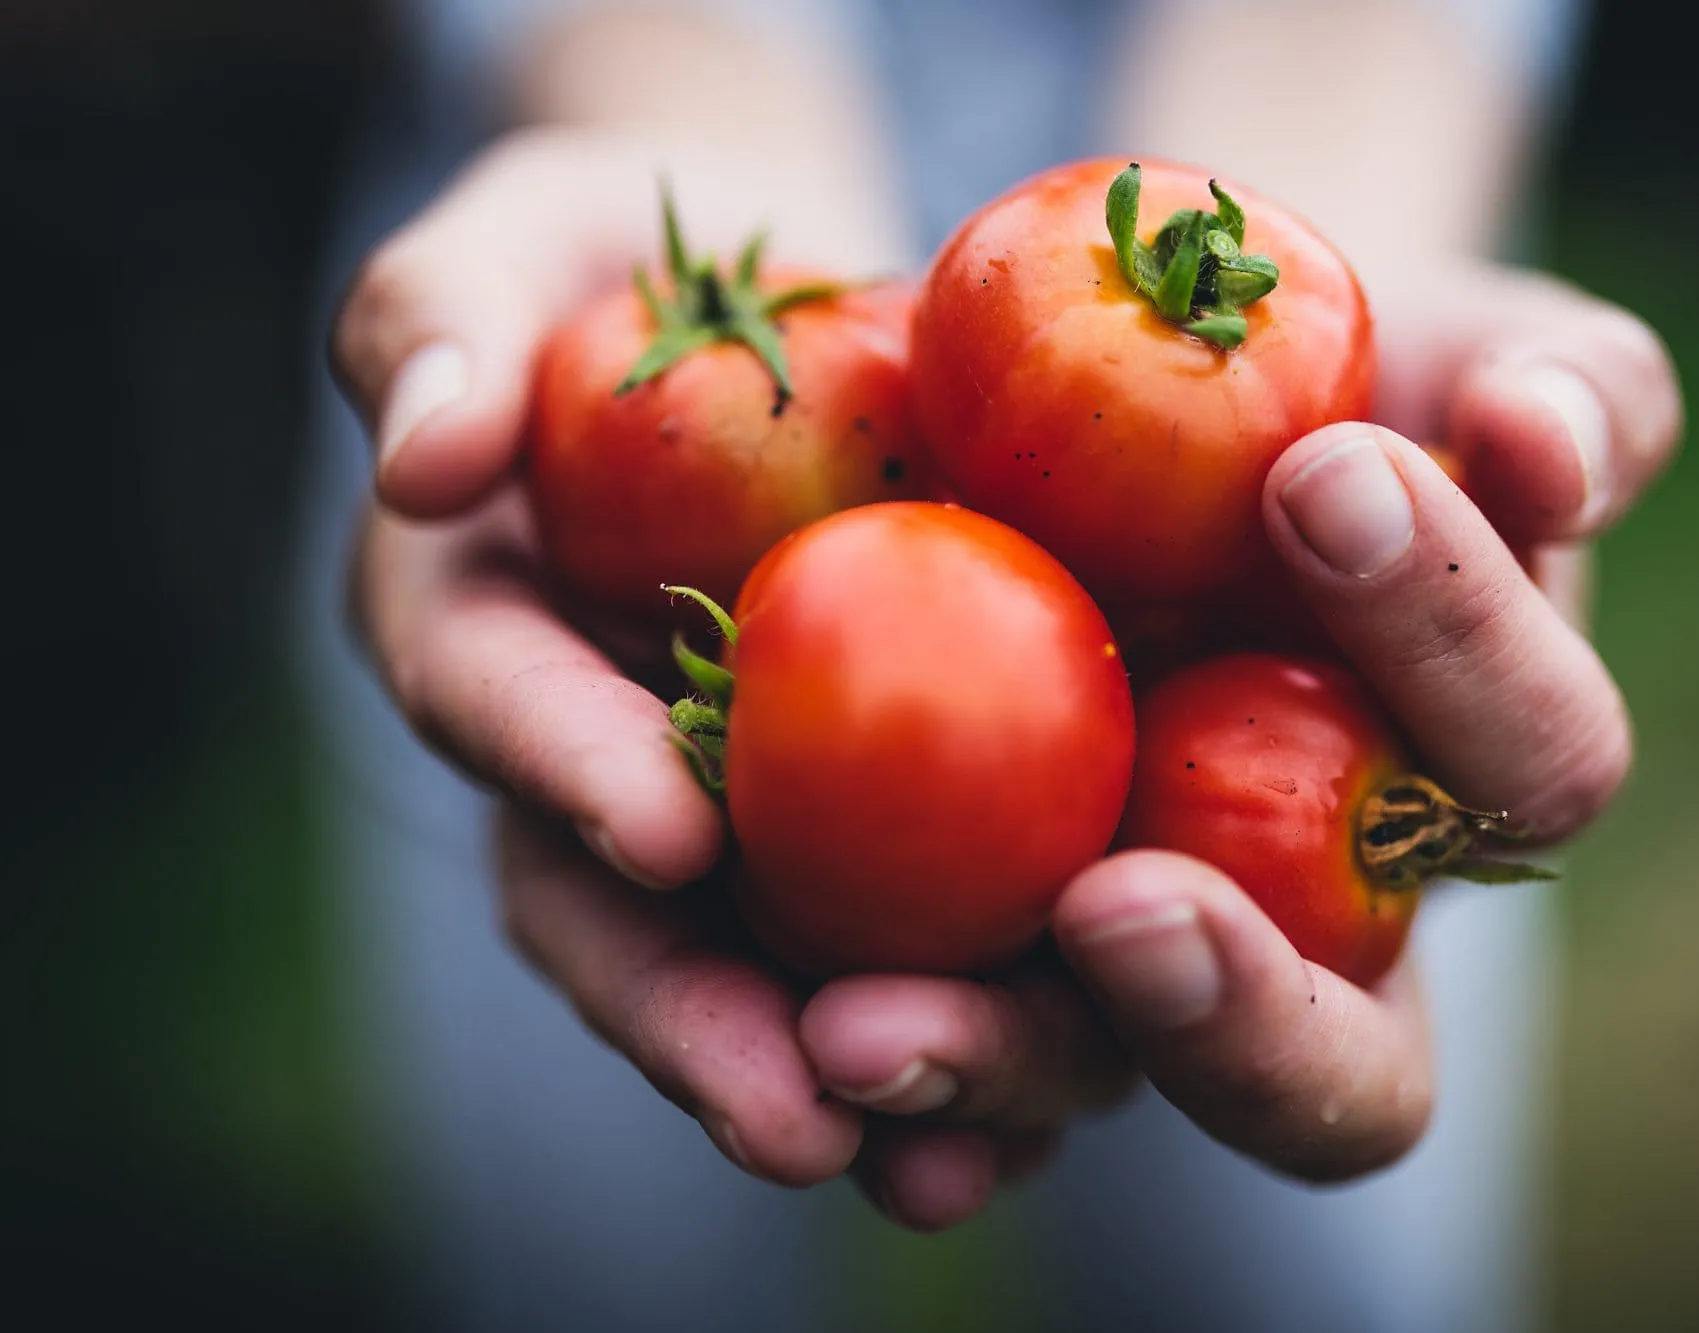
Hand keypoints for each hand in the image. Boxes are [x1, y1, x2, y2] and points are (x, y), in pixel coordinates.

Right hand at [334, 129, 902, 1189]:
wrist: (784, 305)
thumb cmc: (631, 257)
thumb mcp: (525, 238)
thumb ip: (436, 320)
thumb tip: (423, 453)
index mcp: (487, 630)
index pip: (499, 707)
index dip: (564, 770)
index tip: (662, 827)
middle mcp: (595, 756)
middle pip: (621, 916)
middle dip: (699, 1023)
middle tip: (793, 1113)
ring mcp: (732, 806)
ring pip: (769, 967)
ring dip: (861, 1076)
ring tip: (956, 1154)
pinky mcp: (871, 819)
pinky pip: (913, 934)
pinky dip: (981, 1021)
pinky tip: (1063, 1094)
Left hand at [797, 261, 1679, 1225]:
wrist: (1169, 412)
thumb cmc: (1361, 388)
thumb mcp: (1483, 354)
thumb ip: (1574, 392)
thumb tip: (1544, 436)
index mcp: (1481, 784)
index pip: (1529, 764)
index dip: (1454, 647)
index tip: (1318, 476)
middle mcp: (1329, 929)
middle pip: (1342, 1073)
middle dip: (1241, 1018)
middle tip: (1109, 909)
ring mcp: (1146, 957)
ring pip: (1102, 1082)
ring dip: (994, 1067)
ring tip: (856, 1030)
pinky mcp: (979, 937)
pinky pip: (935, 1038)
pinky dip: (872, 1065)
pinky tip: (784, 1040)